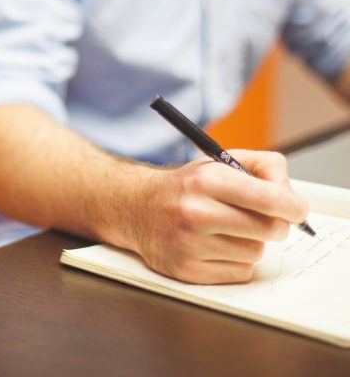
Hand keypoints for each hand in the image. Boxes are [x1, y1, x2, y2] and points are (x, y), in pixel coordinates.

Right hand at [130, 150, 308, 283]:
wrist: (138, 207)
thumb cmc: (186, 186)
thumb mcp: (219, 162)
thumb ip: (262, 167)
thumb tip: (290, 194)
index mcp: (206, 180)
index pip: (269, 199)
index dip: (293, 206)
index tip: (296, 210)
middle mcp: (196, 212)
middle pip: (269, 229)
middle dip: (274, 224)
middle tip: (262, 218)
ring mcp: (189, 244)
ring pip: (255, 252)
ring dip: (250, 242)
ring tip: (227, 229)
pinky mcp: (187, 270)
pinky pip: (239, 272)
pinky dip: (236, 261)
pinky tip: (216, 246)